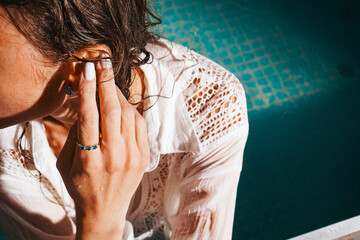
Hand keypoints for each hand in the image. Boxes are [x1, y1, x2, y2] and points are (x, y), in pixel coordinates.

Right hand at [56, 56, 149, 239]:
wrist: (105, 210)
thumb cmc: (79, 185)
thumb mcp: (65, 163)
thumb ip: (75, 134)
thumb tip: (86, 104)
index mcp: (89, 160)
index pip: (89, 116)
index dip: (88, 89)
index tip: (87, 68)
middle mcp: (114, 157)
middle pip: (114, 111)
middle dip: (107, 82)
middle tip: (103, 62)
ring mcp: (133, 158)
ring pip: (130, 115)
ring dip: (119, 95)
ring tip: (108, 86)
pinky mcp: (144, 157)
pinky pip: (140, 125)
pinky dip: (131, 111)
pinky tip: (122, 106)